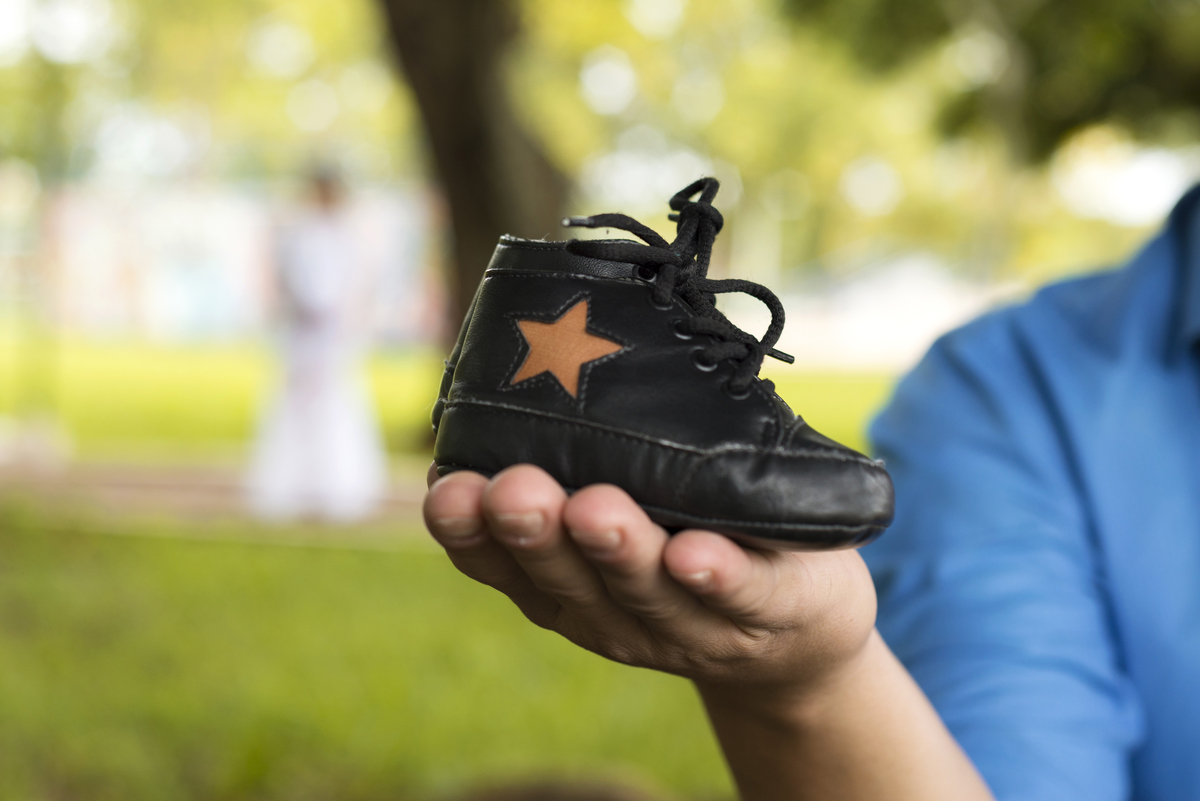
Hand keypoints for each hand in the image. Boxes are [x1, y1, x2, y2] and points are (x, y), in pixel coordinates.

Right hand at [423, 464, 877, 702]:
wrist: (798, 622)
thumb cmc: (691, 531)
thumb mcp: (624, 497)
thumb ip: (583, 450)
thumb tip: (548, 329)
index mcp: (566, 582)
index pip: (502, 563)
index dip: (470, 533)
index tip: (450, 488)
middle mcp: (612, 612)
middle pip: (566, 580)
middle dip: (536, 536)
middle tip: (515, 491)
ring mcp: (689, 622)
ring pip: (646, 590)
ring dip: (618, 551)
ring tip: (597, 509)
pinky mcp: (771, 612)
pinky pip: (743, 596)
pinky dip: (716, 577)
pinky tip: (695, 554)